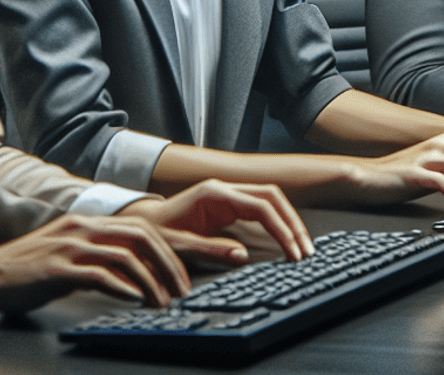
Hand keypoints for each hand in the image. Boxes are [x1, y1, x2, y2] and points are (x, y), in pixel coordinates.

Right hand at [0, 213, 191, 314]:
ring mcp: (70, 245)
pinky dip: (121, 286)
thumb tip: (136, 272)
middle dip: (169, 262)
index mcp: (89, 221)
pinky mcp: (58, 267)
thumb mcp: (71, 253)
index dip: (168, 248)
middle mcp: (84, 227)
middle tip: (183, 289)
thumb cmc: (32, 268)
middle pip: (140, 236)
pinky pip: (97, 273)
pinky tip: (135, 299)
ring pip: (124, 255)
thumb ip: (100, 255)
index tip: (185, 273)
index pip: (141, 227)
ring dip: (150, 279)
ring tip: (163, 301)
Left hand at [120, 179, 313, 262]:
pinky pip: (259, 209)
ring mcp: (226, 195)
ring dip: (287, 221)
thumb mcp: (180, 246)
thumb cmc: (155, 236)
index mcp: (214, 194)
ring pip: (269, 200)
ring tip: (301, 246)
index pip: (260, 206)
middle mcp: (224, 189)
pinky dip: (275, 223)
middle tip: (305, 249)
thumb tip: (242, 255)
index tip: (293, 251)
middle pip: (271, 197)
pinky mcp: (227, 206)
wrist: (138, 226)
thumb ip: (212, 248)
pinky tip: (284, 239)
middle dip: (292, 222)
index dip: (281, 229)